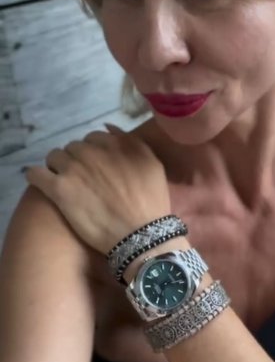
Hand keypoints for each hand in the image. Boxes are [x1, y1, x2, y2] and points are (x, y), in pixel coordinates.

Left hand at [24, 124, 171, 254]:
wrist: (141, 234)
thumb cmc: (151, 201)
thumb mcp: (152, 163)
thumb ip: (130, 142)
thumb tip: (106, 127)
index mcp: (113, 144)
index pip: (93, 138)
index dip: (94, 152)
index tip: (97, 167)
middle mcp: (91, 152)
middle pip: (72, 147)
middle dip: (76, 160)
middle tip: (84, 179)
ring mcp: (73, 169)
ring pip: (54, 157)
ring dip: (58, 167)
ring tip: (66, 183)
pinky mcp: (59, 189)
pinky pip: (35, 174)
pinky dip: (37, 177)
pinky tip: (44, 184)